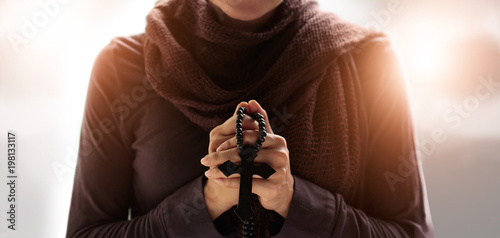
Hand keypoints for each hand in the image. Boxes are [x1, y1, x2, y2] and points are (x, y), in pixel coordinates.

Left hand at [201, 100, 293, 218]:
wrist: (281, 192)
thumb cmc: (269, 164)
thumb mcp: (265, 144)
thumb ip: (259, 123)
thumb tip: (250, 102)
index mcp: (278, 141)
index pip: (249, 136)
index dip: (230, 142)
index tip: (215, 148)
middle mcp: (281, 154)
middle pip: (244, 152)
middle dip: (221, 157)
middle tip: (205, 160)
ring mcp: (279, 171)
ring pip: (243, 168)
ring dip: (222, 171)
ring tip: (209, 172)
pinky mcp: (274, 187)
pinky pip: (246, 183)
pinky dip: (229, 182)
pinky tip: (218, 181)